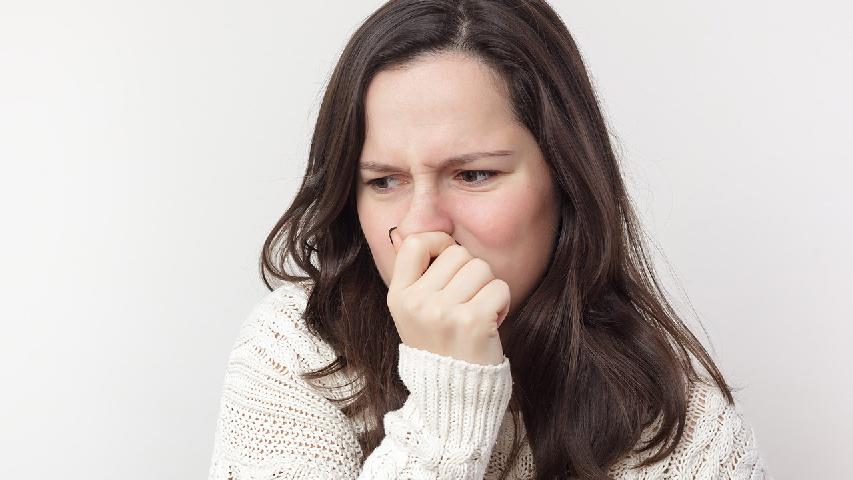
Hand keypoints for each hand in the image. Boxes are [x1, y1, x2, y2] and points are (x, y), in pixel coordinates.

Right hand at [387, 230, 508, 365]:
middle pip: (458, 253)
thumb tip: (419, 229)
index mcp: (398, 296)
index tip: (448, 259)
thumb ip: (417, 276)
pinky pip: (500, 287)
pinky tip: (491, 323)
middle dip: (470, 273)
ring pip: (481, 268)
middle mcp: (417, 303)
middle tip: (466, 302)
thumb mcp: (413, 313)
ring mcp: (443, 312)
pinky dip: (503, 303)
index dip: (438, 242)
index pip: (414, 242)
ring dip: (488, 288)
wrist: (454, 395)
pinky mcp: (472, 322)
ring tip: (478, 313)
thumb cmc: (440, 346)